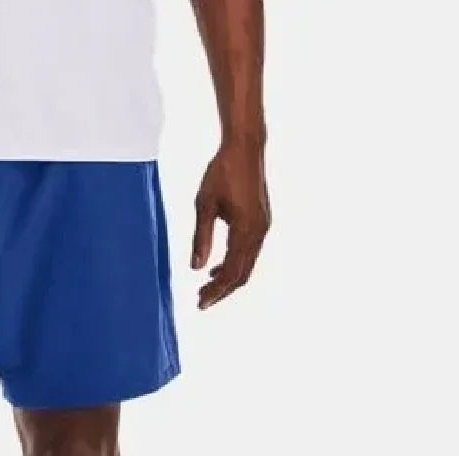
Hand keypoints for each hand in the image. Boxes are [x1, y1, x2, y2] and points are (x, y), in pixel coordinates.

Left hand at [191, 142, 270, 308]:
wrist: (245, 148)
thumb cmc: (221, 172)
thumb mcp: (204, 205)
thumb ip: (201, 238)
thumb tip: (195, 268)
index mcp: (246, 229)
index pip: (232, 272)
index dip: (216, 291)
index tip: (200, 303)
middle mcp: (259, 231)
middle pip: (242, 274)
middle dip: (221, 291)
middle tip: (200, 302)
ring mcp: (263, 227)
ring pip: (247, 265)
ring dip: (227, 280)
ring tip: (204, 289)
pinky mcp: (261, 222)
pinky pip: (249, 253)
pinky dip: (234, 265)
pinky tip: (216, 269)